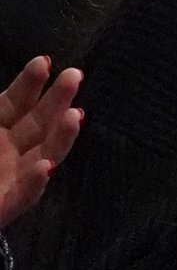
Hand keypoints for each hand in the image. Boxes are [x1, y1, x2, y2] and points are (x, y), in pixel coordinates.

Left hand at [0, 56, 79, 229]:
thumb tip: (12, 88)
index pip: (16, 102)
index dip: (30, 83)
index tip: (44, 62)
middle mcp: (10, 150)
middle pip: (39, 123)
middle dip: (57, 99)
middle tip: (75, 76)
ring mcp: (13, 179)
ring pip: (43, 155)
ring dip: (61, 137)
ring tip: (74, 117)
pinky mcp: (8, 207)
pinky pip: (25, 195)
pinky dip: (34, 183)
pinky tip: (45, 168)